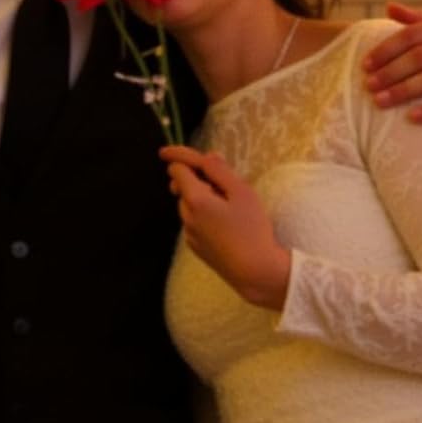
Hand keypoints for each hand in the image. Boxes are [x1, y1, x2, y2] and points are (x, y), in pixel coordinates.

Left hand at [158, 145, 290, 310]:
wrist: (255, 272)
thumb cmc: (252, 229)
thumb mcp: (242, 192)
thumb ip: (220, 171)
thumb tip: (205, 157)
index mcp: (197, 199)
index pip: (178, 170)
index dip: (177, 157)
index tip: (166, 150)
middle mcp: (187, 216)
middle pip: (182, 187)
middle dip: (194, 179)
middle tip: (221, 183)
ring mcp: (190, 234)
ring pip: (188, 205)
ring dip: (199, 197)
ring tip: (228, 206)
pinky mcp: (196, 247)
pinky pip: (194, 222)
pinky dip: (202, 214)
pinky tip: (224, 224)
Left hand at [361, 3, 421, 133]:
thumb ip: (420, 20)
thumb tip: (389, 6)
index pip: (412, 35)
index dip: (386, 50)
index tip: (365, 65)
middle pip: (420, 57)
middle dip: (390, 72)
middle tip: (368, 86)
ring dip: (403, 91)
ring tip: (380, 102)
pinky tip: (411, 118)